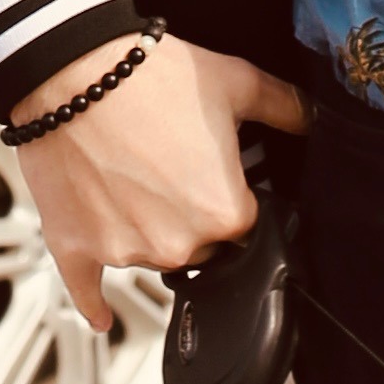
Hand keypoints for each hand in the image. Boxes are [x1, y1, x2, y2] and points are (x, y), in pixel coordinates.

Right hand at [2, 35, 306, 332]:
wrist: (69, 68)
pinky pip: (88, 294)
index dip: (233, 196)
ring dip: (146, 228)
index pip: (246, 226)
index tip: (215, 172)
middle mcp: (177, 244)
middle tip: (170, 167)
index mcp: (224, 214)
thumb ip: (286, 108)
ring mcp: (124, 252)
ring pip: (150, 254)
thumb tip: (314, 120)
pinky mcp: (75, 249)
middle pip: (200, 247)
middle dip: (190, 215)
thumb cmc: (151, 75)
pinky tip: (102, 315)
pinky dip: (94, 303)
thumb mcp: (235, 82)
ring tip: (130, 173)